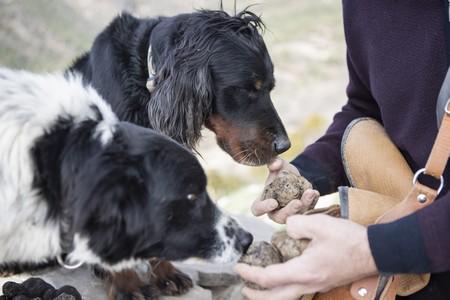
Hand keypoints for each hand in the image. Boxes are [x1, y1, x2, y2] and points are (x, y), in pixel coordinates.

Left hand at [234, 214, 377, 299]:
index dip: (250, 274)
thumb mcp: (319, 224)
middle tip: (243, 287)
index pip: (268, 278)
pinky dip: (284, 289)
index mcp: (304, 271)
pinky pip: (298, 291)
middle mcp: (308, 283)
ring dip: (270, 294)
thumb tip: (286, 229)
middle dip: (256, 295)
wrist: (376, 252)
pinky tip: (284, 279)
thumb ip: (296, 224)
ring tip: (259, 288)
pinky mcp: (323, 283)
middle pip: (275, 298)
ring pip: (287, 297)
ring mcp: (317, 285)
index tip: (238, 267)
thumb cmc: (349, 239)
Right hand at [251, 157, 319, 223]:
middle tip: (297, 203)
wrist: (295, 175)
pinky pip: (308, 210)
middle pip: (279, 217)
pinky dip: (312, 202)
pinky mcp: (301, 212)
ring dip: (304, 205)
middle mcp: (274, 211)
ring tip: (310, 192)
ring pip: (296, 215)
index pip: (258, 209)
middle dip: (290, 211)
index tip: (274, 202)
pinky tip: (315, 193)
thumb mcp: (277, 164)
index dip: (264, 208)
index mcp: (262, 201)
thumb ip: (273, 162)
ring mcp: (289, 214)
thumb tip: (275, 164)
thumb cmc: (281, 172)